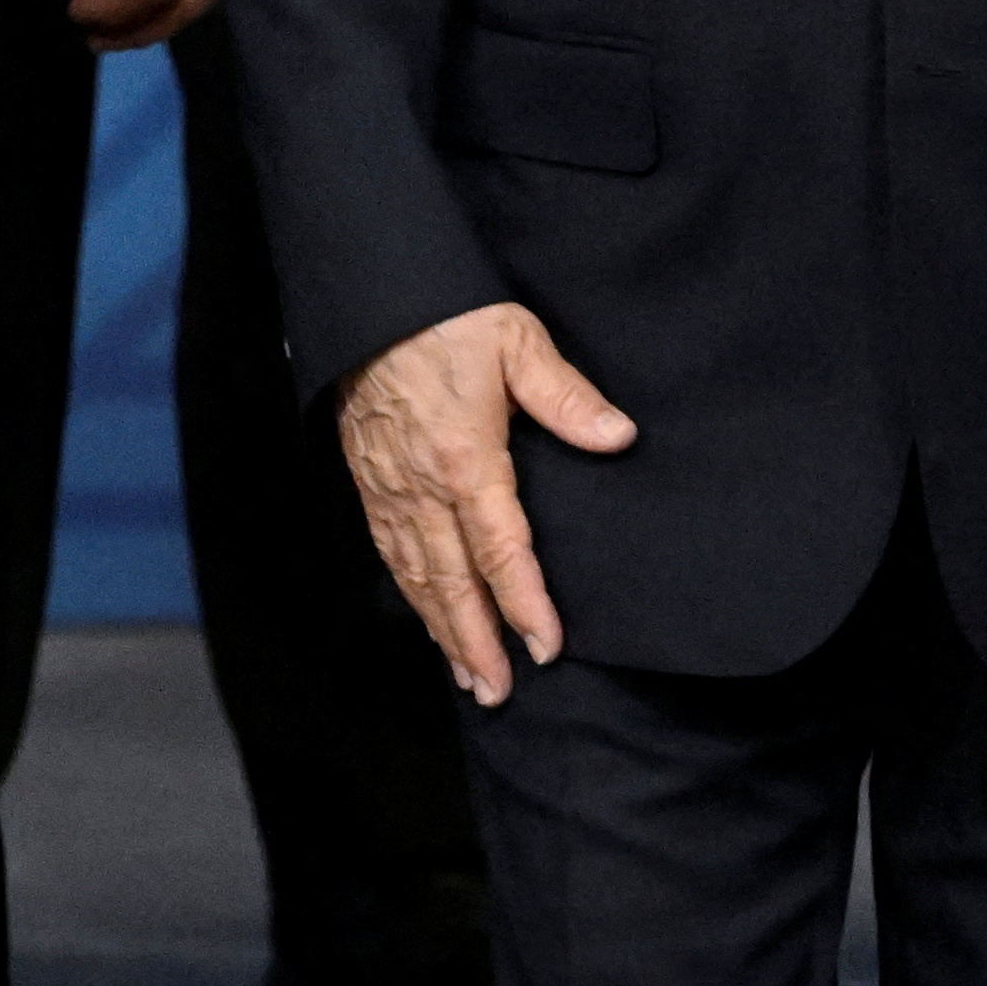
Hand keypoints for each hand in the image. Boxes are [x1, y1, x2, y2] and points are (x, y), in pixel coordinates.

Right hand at [334, 301, 638, 707]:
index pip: (500, 549)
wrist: (368, 293)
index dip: (523, 603)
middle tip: (499, 692)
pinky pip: (388, 549)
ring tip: (468, 675)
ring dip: (442, 629)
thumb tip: (618, 436)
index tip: (546, 646)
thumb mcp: (516, 341)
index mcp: (465, 458)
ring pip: (415, 574)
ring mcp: (389, 484)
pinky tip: (426, 614)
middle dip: (476, 641)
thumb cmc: (445, 315)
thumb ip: (566, 396)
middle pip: (451, 580)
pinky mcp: (368, 476)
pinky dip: (409, 592)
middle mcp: (422, 484)